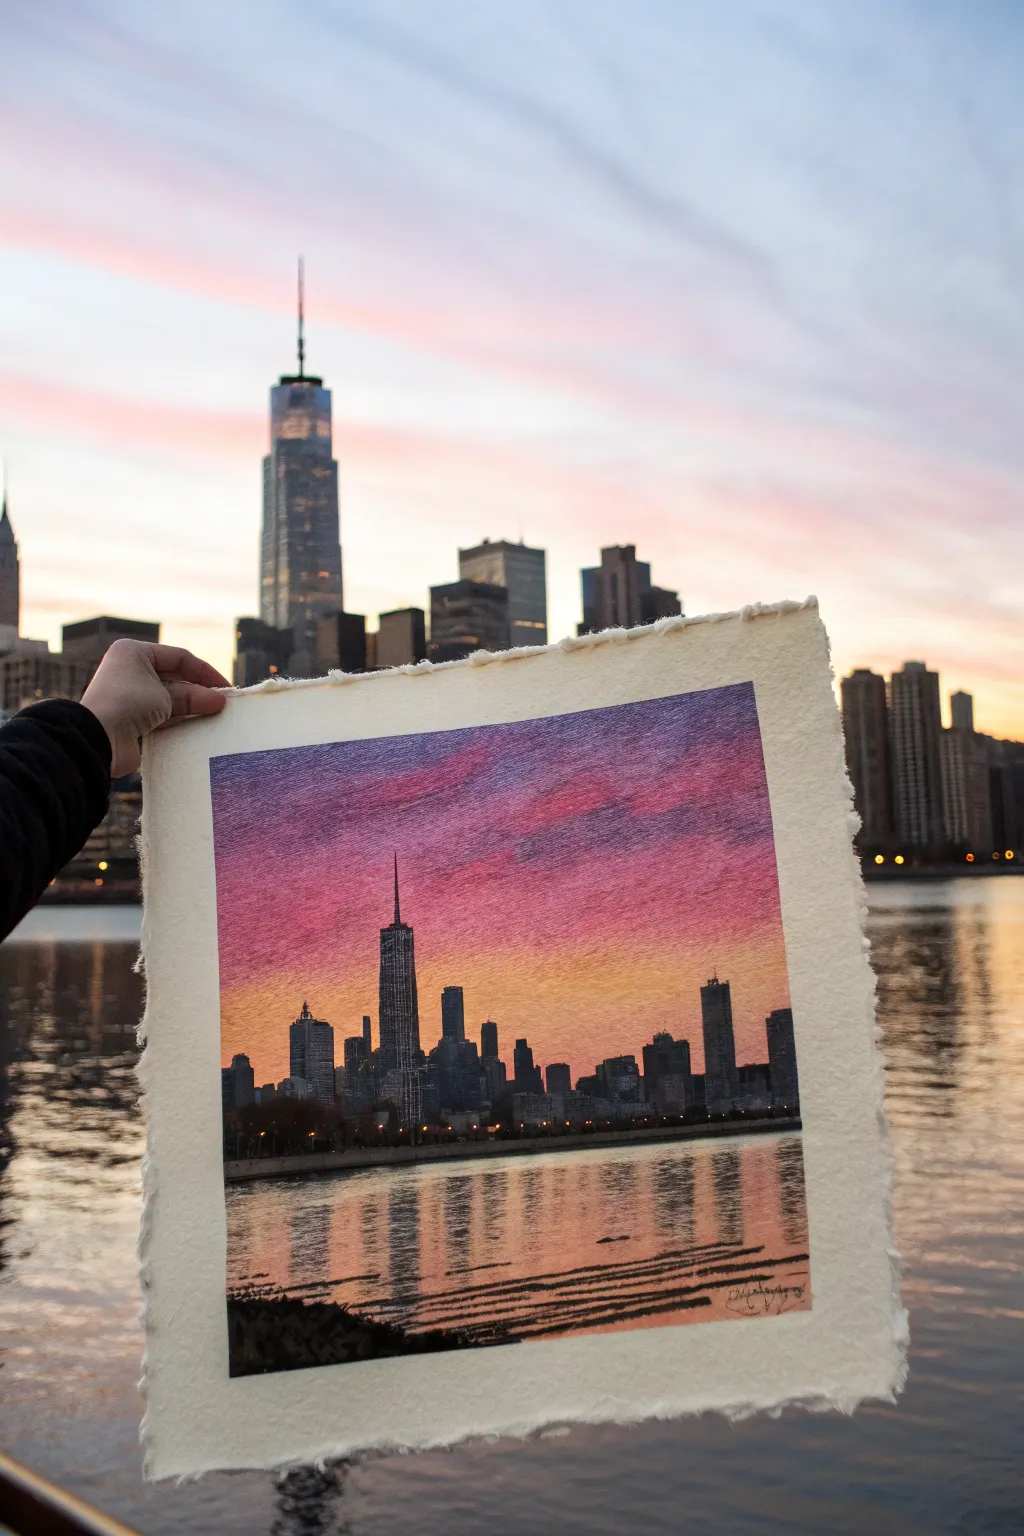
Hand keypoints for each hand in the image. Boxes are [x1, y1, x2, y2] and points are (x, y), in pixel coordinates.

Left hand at [81, 640, 229, 776]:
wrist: (97, 738)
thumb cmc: (129, 704)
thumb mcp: (166, 695)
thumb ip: (194, 696)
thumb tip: (219, 701)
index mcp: (135, 653)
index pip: (179, 657)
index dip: (205, 671)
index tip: (226, 688)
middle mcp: (132, 671)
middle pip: (177, 679)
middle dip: (201, 692)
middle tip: (224, 706)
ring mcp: (132, 698)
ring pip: (172, 700)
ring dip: (193, 709)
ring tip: (216, 718)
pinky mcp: (134, 722)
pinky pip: (163, 719)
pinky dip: (181, 723)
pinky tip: (199, 729)